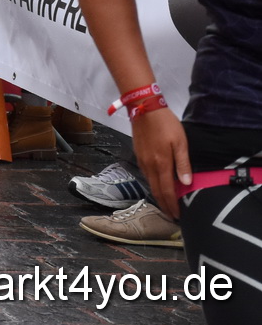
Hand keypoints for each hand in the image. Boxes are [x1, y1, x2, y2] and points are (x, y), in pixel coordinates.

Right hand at [131, 106, 191, 220]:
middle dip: (164, 205)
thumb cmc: (166, 124)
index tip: (177, 216)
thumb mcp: (180, 142)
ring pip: (150, 183)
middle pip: (156, 190)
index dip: (172, 205)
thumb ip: (183, 164)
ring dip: (158, 196)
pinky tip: (157, 185)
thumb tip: (186, 183)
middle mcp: (149, 166)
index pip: (167, 191)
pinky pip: (146, 175)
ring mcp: (142, 161)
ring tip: (166, 204)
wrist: (144, 108)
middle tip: (172, 215)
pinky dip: (153, 185)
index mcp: (161, 164)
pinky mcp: (138, 155)